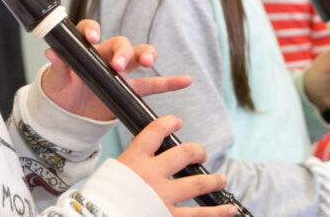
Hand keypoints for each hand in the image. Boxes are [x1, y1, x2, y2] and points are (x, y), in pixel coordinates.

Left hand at [39, 20, 191, 120]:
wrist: (67, 111)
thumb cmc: (61, 88)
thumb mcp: (56, 79)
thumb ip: (58, 66)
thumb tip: (51, 51)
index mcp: (87, 49)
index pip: (90, 31)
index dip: (92, 30)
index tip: (93, 37)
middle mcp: (107, 55)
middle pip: (121, 44)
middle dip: (123, 51)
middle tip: (119, 65)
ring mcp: (121, 72)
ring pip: (138, 57)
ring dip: (146, 55)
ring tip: (149, 60)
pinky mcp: (129, 89)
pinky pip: (152, 85)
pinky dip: (169, 83)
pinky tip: (185, 80)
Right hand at [118, 115, 237, 216]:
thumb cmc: (100, 199)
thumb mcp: (110, 174)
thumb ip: (128, 167)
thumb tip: (136, 164)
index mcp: (134, 159)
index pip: (155, 131)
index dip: (169, 123)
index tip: (176, 122)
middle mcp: (151, 174)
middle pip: (183, 153)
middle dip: (197, 151)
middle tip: (201, 153)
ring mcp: (162, 196)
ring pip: (197, 183)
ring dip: (213, 181)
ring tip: (221, 180)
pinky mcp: (168, 216)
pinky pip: (198, 215)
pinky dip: (216, 212)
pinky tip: (229, 210)